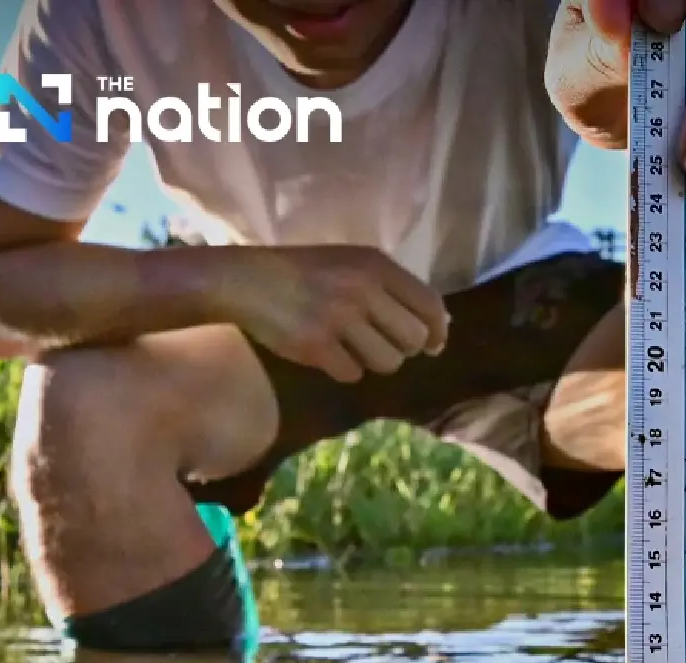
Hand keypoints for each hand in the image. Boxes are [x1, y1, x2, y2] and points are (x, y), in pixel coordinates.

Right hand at [215, 245, 448, 382]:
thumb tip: (440, 325)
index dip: (437, 331)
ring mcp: (339, 318)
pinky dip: (343, 369)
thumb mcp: (353, 264)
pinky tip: (327, 354)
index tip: (433, 345)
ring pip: (387, 362)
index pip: (430, 305)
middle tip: (382, 344)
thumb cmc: (306, 273)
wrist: (245, 280)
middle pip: (413, 340)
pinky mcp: (316, 346)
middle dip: (403, 349)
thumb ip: (393, 288)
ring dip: (373, 361)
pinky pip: (353, 374)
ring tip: (351, 347)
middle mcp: (363, 289)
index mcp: (376, 266)